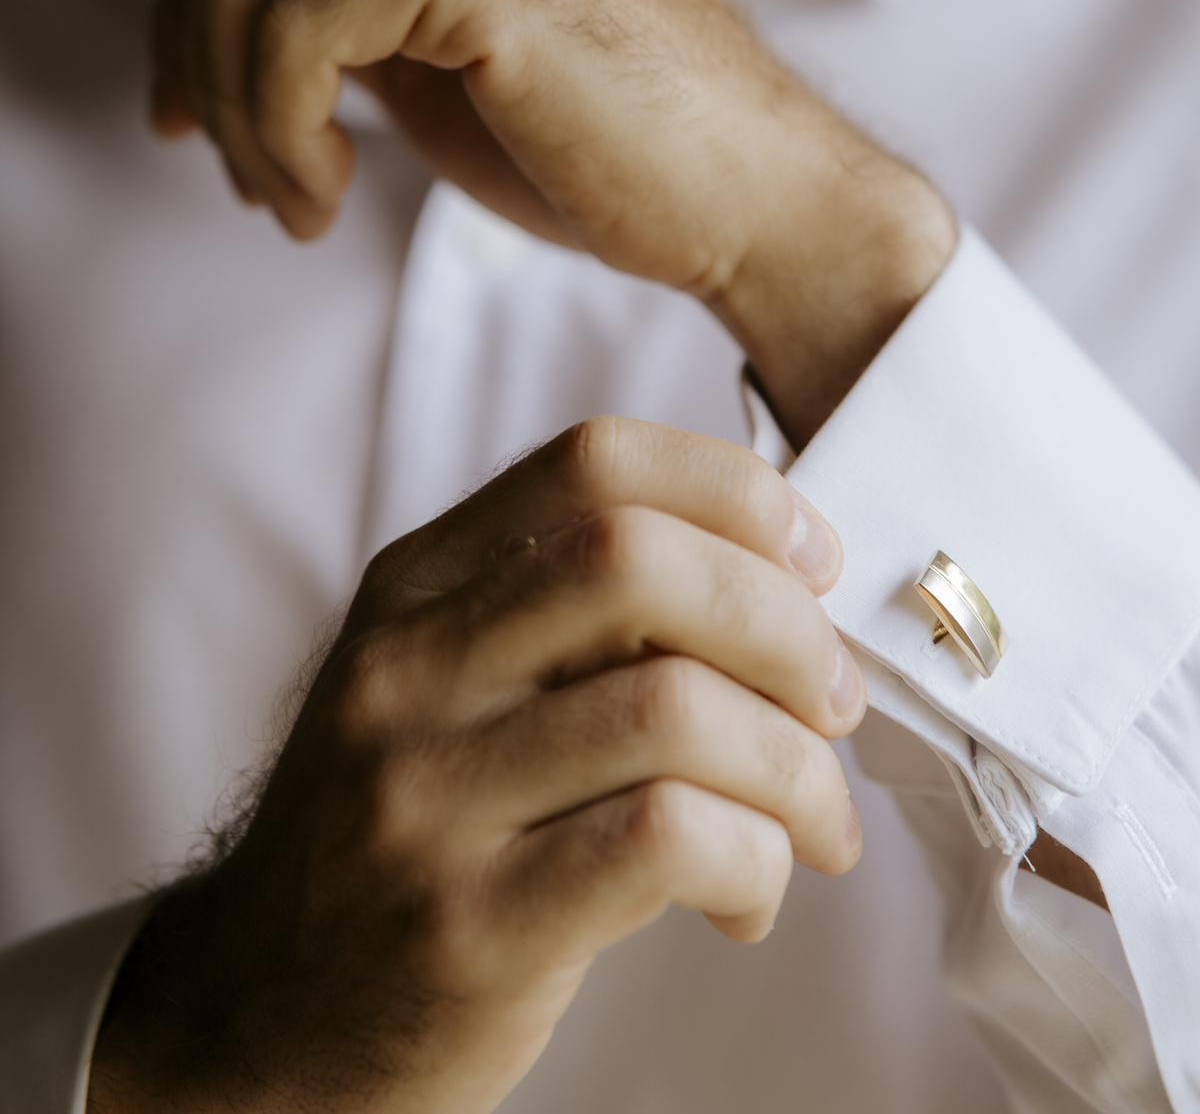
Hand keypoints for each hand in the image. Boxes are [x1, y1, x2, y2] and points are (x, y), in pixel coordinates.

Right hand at [89, 420, 864, 1113]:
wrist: (260, 1012)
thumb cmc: (402, 835)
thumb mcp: (444, 685)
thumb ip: (571, 619)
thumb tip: (778, 584)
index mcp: (415, 586)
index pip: (593, 464)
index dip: (733, 491)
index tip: (810, 559)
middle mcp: (408, 669)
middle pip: (639, 560)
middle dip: (782, 622)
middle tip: (830, 700)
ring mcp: (426, 796)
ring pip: (675, 708)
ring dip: (795, 765)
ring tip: (816, 820)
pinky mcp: (468, 926)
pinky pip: (667, 839)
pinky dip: (756, 857)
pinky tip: (750, 894)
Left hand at [147, 0, 954, 444]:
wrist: (755, 195)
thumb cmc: (609, 146)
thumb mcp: (432, 52)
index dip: (189, 13)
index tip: (188, 122)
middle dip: (200, 70)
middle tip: (249, 180)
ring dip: (240, 117)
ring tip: (296, 199)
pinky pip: (292, 29)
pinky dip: (277, 132)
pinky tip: (328, 195)